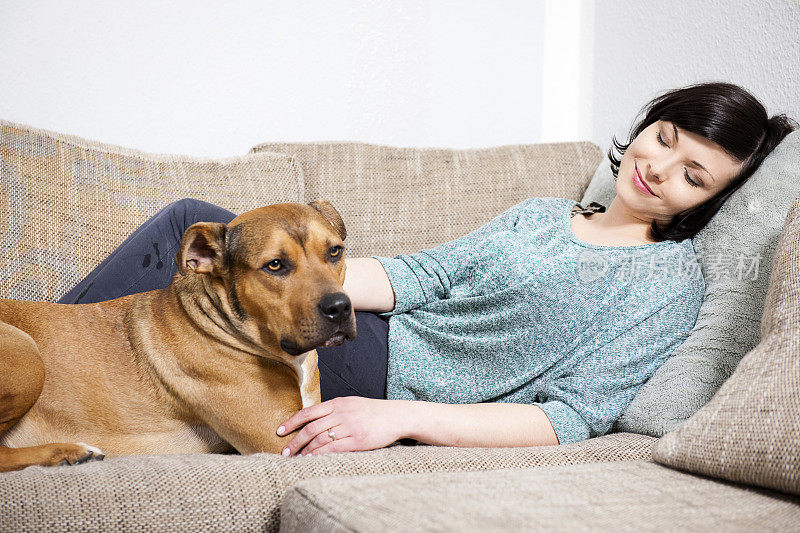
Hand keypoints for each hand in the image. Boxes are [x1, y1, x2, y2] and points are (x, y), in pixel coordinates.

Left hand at [276, 396, 406, 456]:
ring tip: (296, 459)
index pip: (309, 412)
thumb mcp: (351, 404)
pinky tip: (312, 460)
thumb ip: (333, 410)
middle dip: (295, 441)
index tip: (280, 431)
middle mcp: (341, 413)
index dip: (292, 422)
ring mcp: (350, 427)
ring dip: (306, 451)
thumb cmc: (372, 411)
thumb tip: (312, 420)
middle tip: (285, 451)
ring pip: (321, 440)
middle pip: (311, 428)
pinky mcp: (358, 440)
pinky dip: (320, 455)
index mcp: (338, 403)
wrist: (396, 416)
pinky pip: (334, 448)